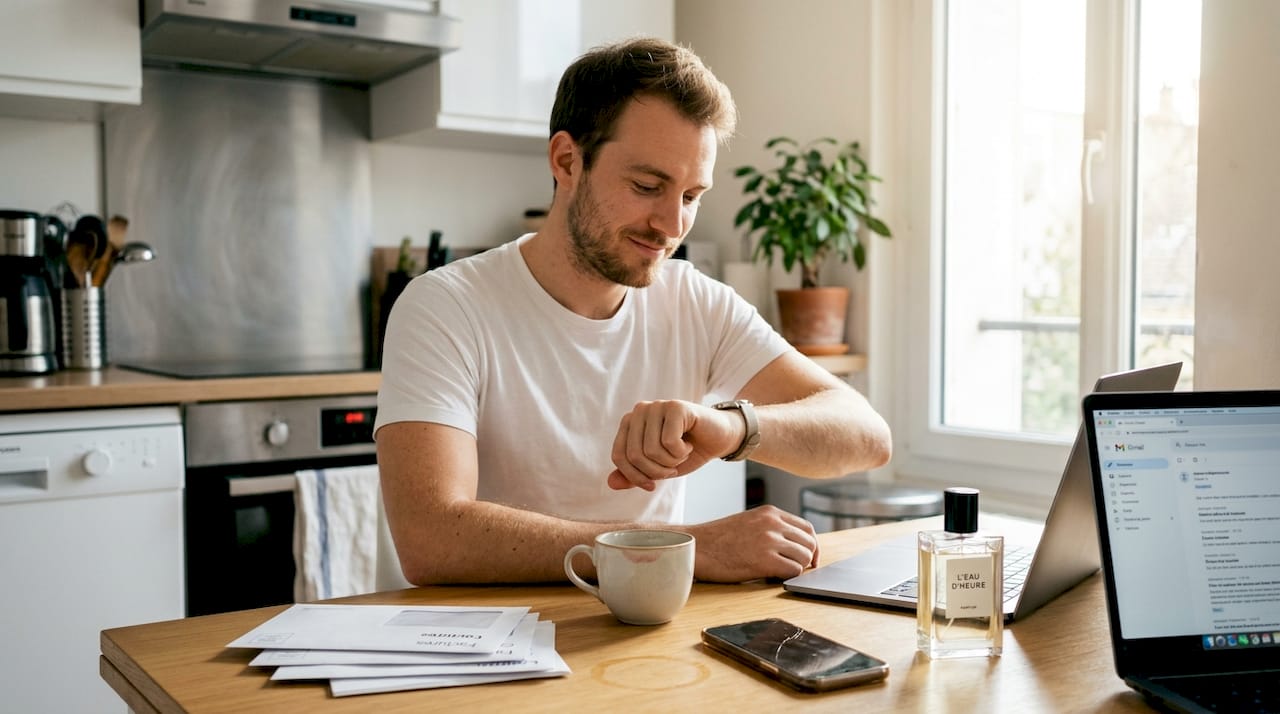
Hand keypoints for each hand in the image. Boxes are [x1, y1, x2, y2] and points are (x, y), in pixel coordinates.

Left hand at [606, 400, 741, 490]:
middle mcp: (639, 410)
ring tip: (681, 454)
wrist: (719, 439)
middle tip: (673, 467)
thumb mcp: (657, 469)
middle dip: (656, 472)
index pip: (619, 456)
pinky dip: (681, 453)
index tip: (652, 485)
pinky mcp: (675, 406)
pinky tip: (689, 445)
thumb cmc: (686, 453)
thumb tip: (611, 483)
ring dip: (671, 462)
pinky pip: (669, 442)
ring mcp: (657, 405)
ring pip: (651, 451)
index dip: (635, 477)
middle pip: (634, 455)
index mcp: (629, 423)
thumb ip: (634, 475)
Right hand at [684, 505, 819, 581]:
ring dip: (797, 568)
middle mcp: (773, 524)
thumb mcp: (749, 522)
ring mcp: (769, 541)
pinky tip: (774, 576)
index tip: (809, 557)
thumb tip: (794, 545)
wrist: (696, 547)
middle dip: (808, 558)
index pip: (806, 528)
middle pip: (809, 543)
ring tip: (781, 572)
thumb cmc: (718, 539)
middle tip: (799, 569)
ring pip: (804, 557)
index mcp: (770, 513)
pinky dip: (788, 576)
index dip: (811, 545)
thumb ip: (771, 528)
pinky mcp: (765, 560)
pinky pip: (793, 571)